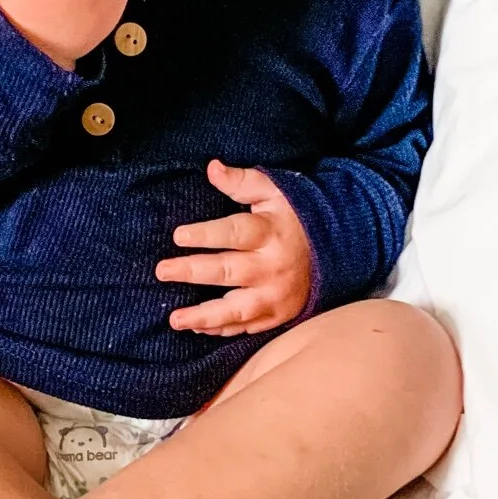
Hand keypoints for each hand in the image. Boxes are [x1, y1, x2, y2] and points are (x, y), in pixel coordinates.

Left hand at [158, 159, 312, 335]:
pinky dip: (221, 330)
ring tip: (174, 318)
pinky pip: (247, 327)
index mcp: (270, 233)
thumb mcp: (272, 192)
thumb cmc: (292, 217)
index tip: (178, 236)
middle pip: (228, 271)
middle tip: (162, 271)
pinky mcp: (278, 314)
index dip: (206, 234)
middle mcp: (272, 267)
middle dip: (192, 272)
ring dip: (204, 315)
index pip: (235, 232)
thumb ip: (241, 182)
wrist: (335, 250)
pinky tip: (197, 327)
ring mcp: (276, 295)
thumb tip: (212, 168)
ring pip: (237, 309)